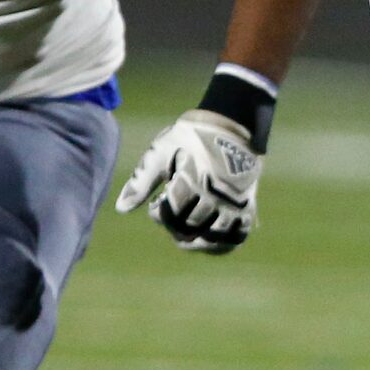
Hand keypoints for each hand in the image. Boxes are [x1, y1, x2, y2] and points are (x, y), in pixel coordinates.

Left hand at [115, 109, 260, 253]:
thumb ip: (141, 181)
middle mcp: (216, 193)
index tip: (157, 202)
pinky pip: (237, 236)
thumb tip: (121, 209)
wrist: (231, 125)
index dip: (158, 213)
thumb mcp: (161, 153)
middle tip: (170, 217)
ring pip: (213, 237)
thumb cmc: (191, 138)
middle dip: (174, 226)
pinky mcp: (247, 205)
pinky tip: (208, 241)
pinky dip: (222, 245)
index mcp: (194, 179)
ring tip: (185, 237)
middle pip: (190, 227)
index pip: (171, 212)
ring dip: (196, 242)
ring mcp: (234, 202)